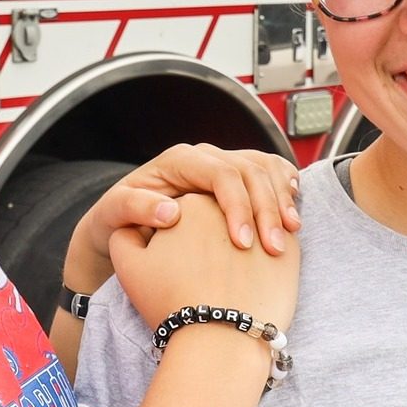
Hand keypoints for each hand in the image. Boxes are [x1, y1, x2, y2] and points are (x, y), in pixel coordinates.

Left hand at [63, 145, 299, 297]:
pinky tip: (292, 215)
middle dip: (267, 208)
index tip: (244, 243)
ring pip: (266, 168)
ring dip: (282, 199)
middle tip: (274, 248)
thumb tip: (172, 213)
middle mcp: (205, 158)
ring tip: (291, 233)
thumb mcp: (115, 215)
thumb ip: (137, 209)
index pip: (221, 174)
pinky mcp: (239, 181)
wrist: (126, 227)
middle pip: (250, 170)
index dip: (237, 206)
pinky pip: (272, 174)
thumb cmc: (117, 222)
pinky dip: (287, 190)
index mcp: (179, 161)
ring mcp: (225, 166)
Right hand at [109, 194, 298, 336]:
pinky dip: (269, 254)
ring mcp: (263, 223)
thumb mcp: (129, 266)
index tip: (182, 257)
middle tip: (206, 272)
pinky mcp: (291, 249)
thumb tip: (132, 224)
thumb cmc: (171, 303)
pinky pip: (279, 241)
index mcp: (192, 201)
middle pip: (224, 211)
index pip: (190, 203)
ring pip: (253, 224)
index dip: (183, 229)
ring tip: (231, 279)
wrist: (219, 339)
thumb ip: (124, 235)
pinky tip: (257, 279)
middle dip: (217, 233)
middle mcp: (231, 206)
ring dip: (247, 241)